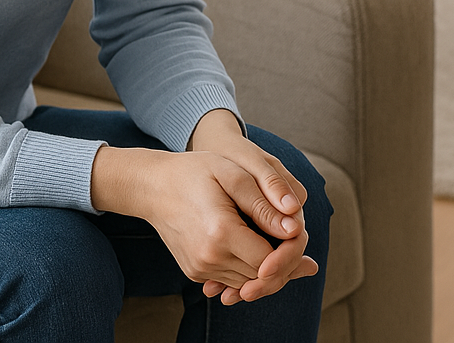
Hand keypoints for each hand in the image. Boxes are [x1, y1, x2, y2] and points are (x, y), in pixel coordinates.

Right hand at [187, 112, 319, 304]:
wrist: (153, 187)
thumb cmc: (195, 172)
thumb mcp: (233, 175)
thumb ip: (265, 203)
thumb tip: (294, 228)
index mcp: (221, 233)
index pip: (271, 260)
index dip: (292, 249)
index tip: (299, 230)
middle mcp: (208, 259)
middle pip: (262, 276)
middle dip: (286, 260)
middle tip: (300, 238)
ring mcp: (199, 269)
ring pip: (249, 282)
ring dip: (270, 266)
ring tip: (284, 241)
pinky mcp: (195, 272)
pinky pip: (233, 280)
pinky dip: (252, 269)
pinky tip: (264, 249)